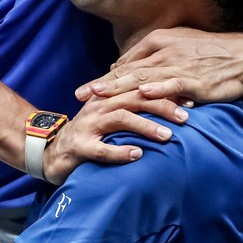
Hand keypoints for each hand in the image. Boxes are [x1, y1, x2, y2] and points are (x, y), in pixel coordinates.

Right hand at [42, 91, 189, 185]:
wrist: (51, 151)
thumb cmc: (91, 134)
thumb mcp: (112, 116)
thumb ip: (134, 107)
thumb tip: (171, 105)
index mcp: (109, 96)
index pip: (141, 87)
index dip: (166, 92)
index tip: (191, 99)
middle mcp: (99, 106)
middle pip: (135, 98)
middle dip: (163, 105)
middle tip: (186, 116)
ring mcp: (88, 125)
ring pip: (121, 118)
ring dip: (146, 126)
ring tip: (167, 135)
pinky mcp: (80, 147)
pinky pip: (102, 149)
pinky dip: (120, 152)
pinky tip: (138, 155)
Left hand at [76, 27, 242, 105]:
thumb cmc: (209, 53)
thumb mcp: (177, 47)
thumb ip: (151, 57)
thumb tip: (124, 68)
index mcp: (158, 42)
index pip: (125, 62)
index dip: (104, 77)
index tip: (86, 90)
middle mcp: (164, 52)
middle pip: (127, 70)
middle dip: (102, 84)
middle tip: (80, 95)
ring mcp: (178, 65)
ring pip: (142, 78)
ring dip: (119, 87)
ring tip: (100, 95)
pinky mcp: (193, 79)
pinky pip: (172, 84)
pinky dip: (157, 88)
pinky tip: (143, 93)